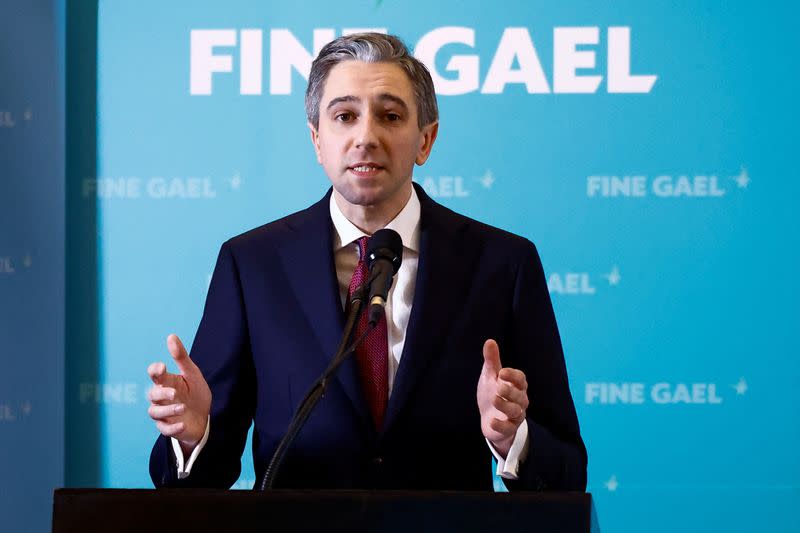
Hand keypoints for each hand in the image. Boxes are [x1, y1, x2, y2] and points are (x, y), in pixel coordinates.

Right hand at [147, 334, 211, 453]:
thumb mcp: (192, 374)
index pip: (154, 375)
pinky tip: (182, 424)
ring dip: (167, 410)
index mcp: (167, 382)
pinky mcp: (168, 428)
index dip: (155, 371)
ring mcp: (164, 413)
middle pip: (152, 394)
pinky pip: (164, 429)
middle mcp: (162, 398)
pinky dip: (172, 427)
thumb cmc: (195, 392)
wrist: (204, 416)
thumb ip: (181, 357)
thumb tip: (171, 336)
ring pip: (154, 412)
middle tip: (174, 393)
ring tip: (183, 407)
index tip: (161, 367)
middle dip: (161, 393)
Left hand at [477, 339, 528, 457]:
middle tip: (499, 387)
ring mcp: (515, 415)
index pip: (521, 379)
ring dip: (505, 405)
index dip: (513, 376)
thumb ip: (492, 361)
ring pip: (515, 411)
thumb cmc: (492, 392)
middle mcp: (520, 400)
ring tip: (494, 399)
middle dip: (510, 391)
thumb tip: (490, 341)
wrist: (488, 418)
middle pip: (520, 396)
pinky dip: (501, 425)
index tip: (502, 372)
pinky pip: (508, 428)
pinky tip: (492, 421)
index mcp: (517, 385)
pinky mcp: (508, 428)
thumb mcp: (490, 376)